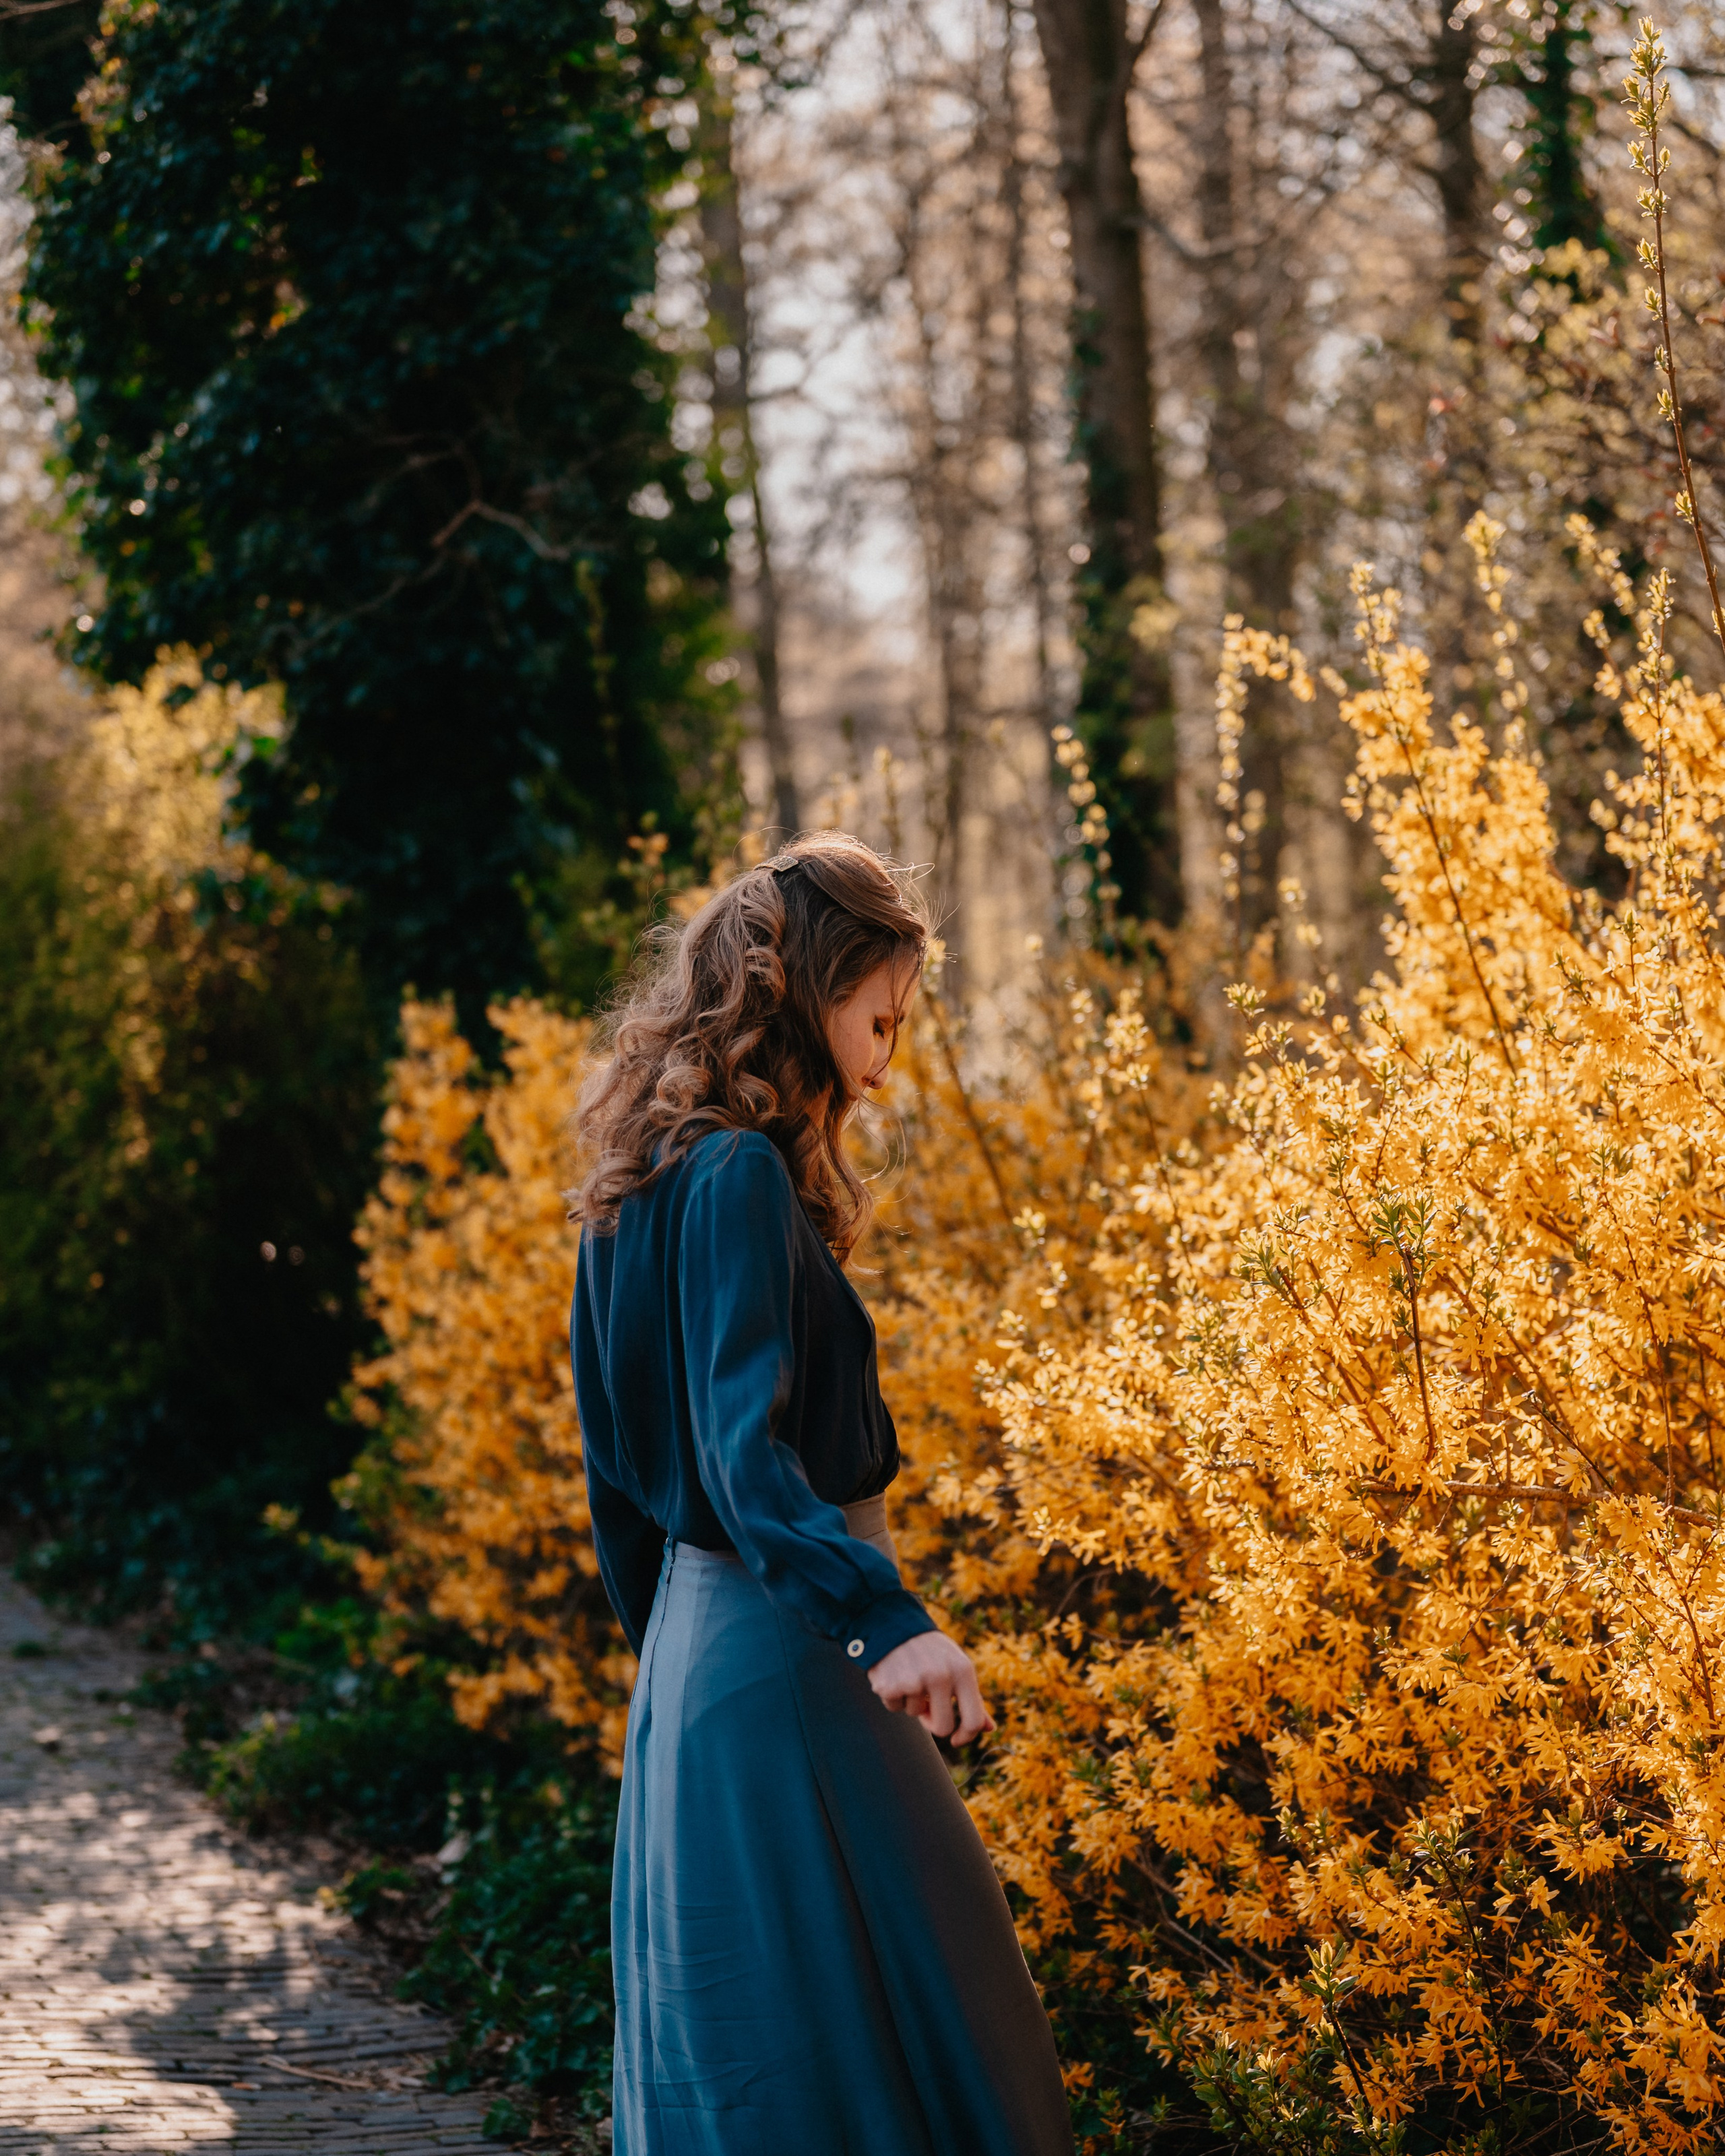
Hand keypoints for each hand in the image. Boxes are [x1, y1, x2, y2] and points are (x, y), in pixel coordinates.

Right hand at [866, 1630, 994, 1745]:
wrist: (893, 1622)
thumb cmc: (931, 1650)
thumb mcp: (957, 1666)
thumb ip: (972, 1698)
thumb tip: (989, 1729)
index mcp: (963, 1671)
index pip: (973, 1720)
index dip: (966, 1736)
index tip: (956, 1739)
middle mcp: (941, 1676)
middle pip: (943, 1727)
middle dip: (933, 1723)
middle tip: (925, 1706)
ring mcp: (915, 1680)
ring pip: (915, 1715)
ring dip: (910, 1701)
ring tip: (908, 1674)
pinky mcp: (890, 1685)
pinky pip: (894, 1708)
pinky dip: (893, 1696)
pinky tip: (894, 1674)